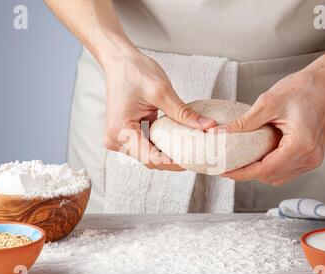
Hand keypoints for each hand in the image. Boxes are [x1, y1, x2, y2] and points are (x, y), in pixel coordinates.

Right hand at [103, 51, 216, 169]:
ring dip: (170, 153)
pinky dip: (164, 145)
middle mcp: (117, 140)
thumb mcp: (162, 92)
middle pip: (151, 160)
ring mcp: (121, 139)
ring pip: (150, 155)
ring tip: (193, 149)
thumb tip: (207, 126)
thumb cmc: (134, 72)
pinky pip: (148, 146)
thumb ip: (183, 113)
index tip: (196, 159)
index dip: (175, 162)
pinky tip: (181, 141)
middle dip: (175, 159)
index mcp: (120, 132)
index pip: (151, 158)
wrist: (119, 61)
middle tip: (200, 156)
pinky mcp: (128, 135)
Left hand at [220, 61, 324, 185]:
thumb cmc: (302, 89)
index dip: (241, 172)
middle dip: (246, 173)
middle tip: (226, 165)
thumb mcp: (268, 103)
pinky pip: (286, 171)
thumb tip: (219, 133)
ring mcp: (313, 159)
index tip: (223, 170)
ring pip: (278, 177)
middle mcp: (310, 157)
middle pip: (270, 177)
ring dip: (258, 172)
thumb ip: (244, 122)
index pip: (265, 169)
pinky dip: (270, 168)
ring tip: (239, 162)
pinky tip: (257, 158)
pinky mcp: (312, 157)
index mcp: (300, 144)